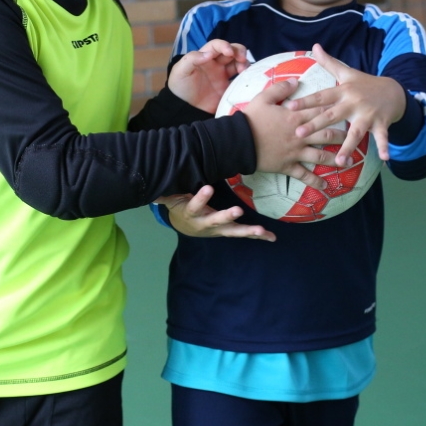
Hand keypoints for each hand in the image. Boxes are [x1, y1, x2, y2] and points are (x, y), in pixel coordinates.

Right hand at [158, 186, 276, 240]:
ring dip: (248, 231)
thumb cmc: (180, 208)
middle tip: (237, 210)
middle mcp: (206, 224)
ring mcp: (219, 230)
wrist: (187, 227)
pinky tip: (272, 237)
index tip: (207, 187)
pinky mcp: (228, 231)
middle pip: (216, 221)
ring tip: (262, 231)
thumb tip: (152, 190)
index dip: (200, 198)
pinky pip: (244, 234)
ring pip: (233, 231)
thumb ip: (165, 195)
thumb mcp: (172, 200)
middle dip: (226, 216)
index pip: (194, 206)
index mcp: (191, 214)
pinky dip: (259, 235)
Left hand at [167, 39, 249, 113]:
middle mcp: (216, 63)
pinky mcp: (228, 87)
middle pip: (232, 51)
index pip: (217, 45)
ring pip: (239, 63)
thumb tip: (210, 54)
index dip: (225, 45)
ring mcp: (223, 75)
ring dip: (244, 63)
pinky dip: (246, 76)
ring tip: (244, 71)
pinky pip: (240, 79)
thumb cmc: (180, 86)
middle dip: (239, 52)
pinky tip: (247, 79)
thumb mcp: (181, 70)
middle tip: (242, 60)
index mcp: (205, 56)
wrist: (184, 108)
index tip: (229, 52)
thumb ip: (192, 59)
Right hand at [241, 79, 342, 189]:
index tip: (347, 109)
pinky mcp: (287, 165)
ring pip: (320, 155)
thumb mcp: (263, 98)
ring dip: (335, 158)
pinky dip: (315, 181)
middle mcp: (299, 135)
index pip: (319, 112)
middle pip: (326, 135)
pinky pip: (304, 175)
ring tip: (348, 162)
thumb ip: (281, 88)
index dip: (334, 110)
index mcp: (294, 117)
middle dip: (342, 135)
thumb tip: (296, 81)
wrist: (238, 141)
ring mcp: (295, 152)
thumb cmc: (250, 119)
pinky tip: (325, 186)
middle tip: (355, 135)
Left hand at [286, 43, 406, 165]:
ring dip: (348, 146)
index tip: (288, 108)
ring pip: (356, 132)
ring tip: (339, 161)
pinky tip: (385, 158)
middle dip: (315, 124)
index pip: (321, 97)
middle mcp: (354, 102)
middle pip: (332, 115)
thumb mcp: (347, 72)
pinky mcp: (381, 122)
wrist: (394, 90)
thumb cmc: (365, 83)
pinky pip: (382, 137)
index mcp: (343, 91)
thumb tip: (314, 46)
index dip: (304, 102)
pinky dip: (384, 147)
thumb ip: (329, 62)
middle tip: (298, 134)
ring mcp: (368, 114)